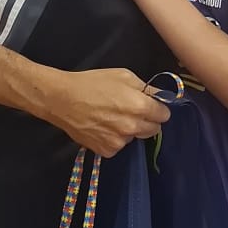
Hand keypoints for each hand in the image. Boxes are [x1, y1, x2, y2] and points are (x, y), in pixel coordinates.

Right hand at [47, 67, 170, 156]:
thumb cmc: (93, 83)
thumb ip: (146, 87)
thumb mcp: (123, 75)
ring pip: (135, 137)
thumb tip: (159, 96)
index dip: (158, 109)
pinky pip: (119, 145)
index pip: (164, 115)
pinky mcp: (106, 151)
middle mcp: (133, 127)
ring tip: (111, 117)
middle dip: (147, 120)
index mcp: (140, 106)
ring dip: (129, 130)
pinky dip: (114, 138)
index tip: (150, 105)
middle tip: (131, 111)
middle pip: (153, 129)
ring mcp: (120, 142)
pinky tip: (102, 127)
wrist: (62, 100)